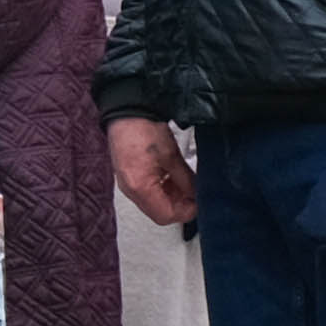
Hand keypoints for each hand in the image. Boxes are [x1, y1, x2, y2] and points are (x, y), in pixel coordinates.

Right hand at [108, 114, 198, 228]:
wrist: (127, 110)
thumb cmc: (143, 128)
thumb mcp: (172, 156)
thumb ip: (186, 180)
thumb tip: (196, 193)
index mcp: (139, 187)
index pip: (165, 215)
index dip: (185, 212)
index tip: (198, 203)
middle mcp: (130, 189)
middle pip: (158, 212)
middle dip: (179, 205)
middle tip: (194, 194)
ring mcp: (127, 183)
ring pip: (153, 203)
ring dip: (171, 197)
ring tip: (184, 184)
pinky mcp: (127, 175)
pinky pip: (146, 191)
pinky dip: (161, 189)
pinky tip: (170, 177)